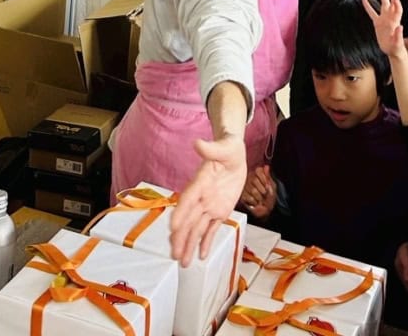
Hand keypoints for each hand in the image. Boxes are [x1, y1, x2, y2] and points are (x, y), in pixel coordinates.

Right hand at [170, 133, 246, 265]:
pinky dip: (206, 242)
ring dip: (189, 245)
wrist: (234, 153)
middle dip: (181, 237)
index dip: (181, 213)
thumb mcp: (225, 146)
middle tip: (175, 254)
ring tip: (183, 263)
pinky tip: (201, 256)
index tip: (173, 227)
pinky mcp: (220, 210)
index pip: (188, 199)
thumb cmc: (228, 148)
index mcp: (200, 181)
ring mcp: (210, 205)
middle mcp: (202, 196)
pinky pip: (211, 229)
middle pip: (189, 220)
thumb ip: (211, 148)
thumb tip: (198, 143)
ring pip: (197, 228)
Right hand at [241, 164, 276, 219]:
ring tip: (260, 199)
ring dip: (259, 197)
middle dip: (262, 189)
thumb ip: (268, 176)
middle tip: (264, 194)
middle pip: (255, 180)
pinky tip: (255, 201)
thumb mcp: (272, 185)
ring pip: (252, 190)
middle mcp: (249, 178)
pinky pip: (249, 197)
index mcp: (257, 174)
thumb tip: (266, 166)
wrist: (266, 209)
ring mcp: (245, 186)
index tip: (267, 185)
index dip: (264, 179)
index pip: (258, 170)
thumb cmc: (269, 196)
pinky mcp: (242, 195)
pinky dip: (255, 202)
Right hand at [363, 0, 405, 58]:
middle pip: (390, 3)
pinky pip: (372, 13)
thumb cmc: (396, 47)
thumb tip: (400, 26)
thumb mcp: (398, 43)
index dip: (395, 0)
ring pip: (382, 5)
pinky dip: (368, 7)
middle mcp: (390, 18)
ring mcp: (383, 19)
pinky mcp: (378, 23)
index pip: (397, 8)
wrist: (392, 51)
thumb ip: (399, 35)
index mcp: (395, 21)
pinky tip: (364, 1)